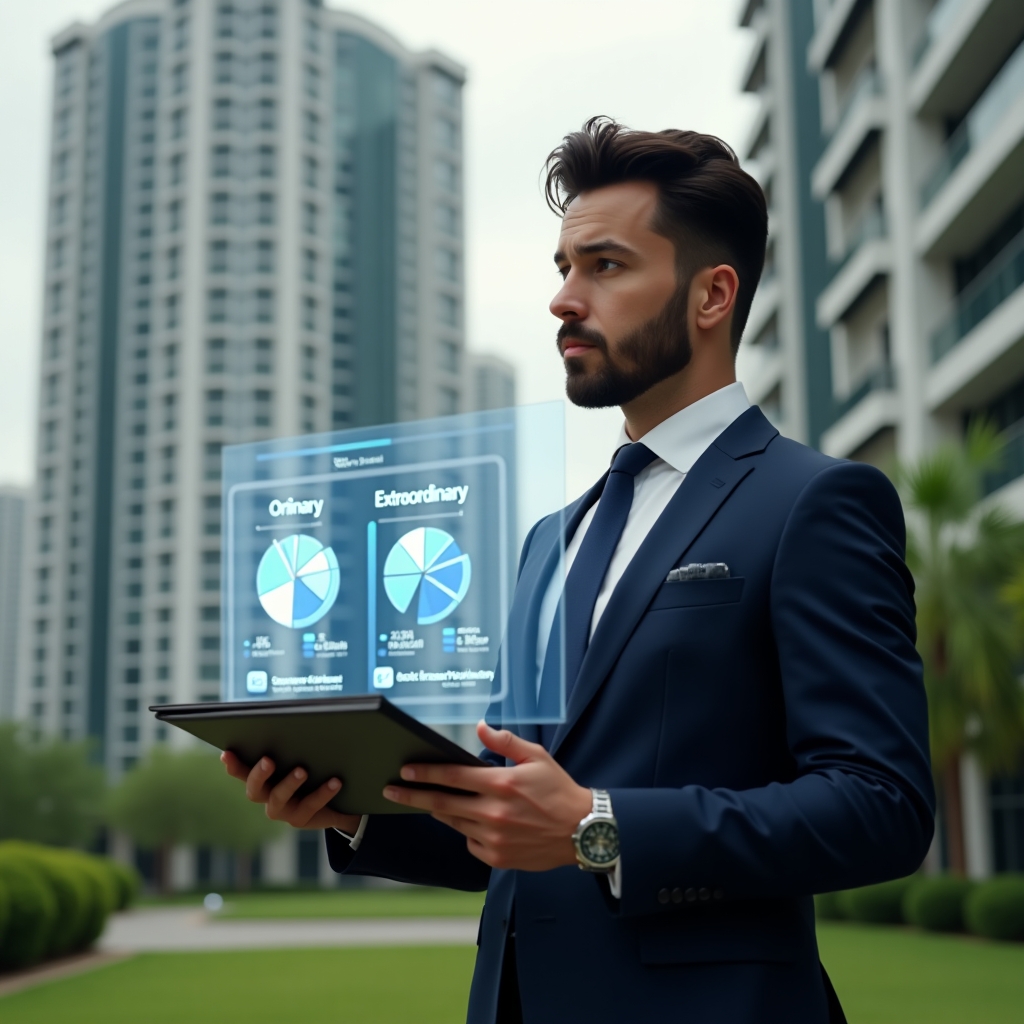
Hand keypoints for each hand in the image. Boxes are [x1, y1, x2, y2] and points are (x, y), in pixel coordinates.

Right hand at [220, 750, 361, 833]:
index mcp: (263, 779)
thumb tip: (298, 718)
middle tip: (268, 760)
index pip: (242, 771)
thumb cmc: (313, 770)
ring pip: (279, 799)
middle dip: (259, 774)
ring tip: (302, 770)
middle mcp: (267, 796)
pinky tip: (335, 781)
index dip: (233, 764)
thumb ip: (294, 744)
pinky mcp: (301, 819)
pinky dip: (322, 793)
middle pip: (254, 789)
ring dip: (289, 783)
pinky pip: (310, 806)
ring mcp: (283, 810)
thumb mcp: (302, 756)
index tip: (227, 753)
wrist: (334, 801)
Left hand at [382, 721, 592, 870]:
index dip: (426, 773)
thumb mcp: (537, 757)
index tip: (405, 771)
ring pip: (455, 823)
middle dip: (413, 796)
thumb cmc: (559, 790)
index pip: (453, 776)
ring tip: (428, 803)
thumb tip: (480, 727)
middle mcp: (494, 812)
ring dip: (439, 812)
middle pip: (443, 803)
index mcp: (502, 784)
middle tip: (391, 791)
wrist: (582, 831)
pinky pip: (470, 842)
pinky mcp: (497, 857)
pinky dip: (467, 831)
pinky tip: (476, 822)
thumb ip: (505, 742)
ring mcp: (494, 838)